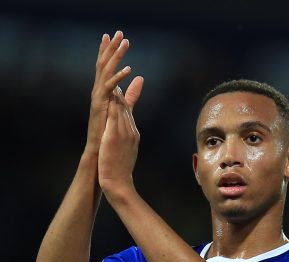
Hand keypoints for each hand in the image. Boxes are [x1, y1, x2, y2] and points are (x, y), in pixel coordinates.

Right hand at [85, 31, 133, 156]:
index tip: (114, 36)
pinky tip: (128, 70)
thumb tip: (140, 79)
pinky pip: (109, 89)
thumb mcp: (124, 108)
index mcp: (103, 92)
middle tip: (118, 32)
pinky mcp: (100, 107)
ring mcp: (98, 99)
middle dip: (111, 48)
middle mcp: (99, 92)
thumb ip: (131, 94)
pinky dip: (118, 79)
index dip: (109, 51)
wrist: (100, 152)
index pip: (106, 67)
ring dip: (115, 57)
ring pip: (106, 72)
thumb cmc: (109, 133)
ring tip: (123, 43)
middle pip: (104, 64)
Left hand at [98, 77, 143, 198]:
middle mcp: (130, 130)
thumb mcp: (125, 153)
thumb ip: (126, 140)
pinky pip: (114, 115)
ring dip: (117, 88)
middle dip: (121, 87)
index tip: (117, 83)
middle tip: (115, 70)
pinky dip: (113, 101)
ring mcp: (123, 133)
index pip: (128, 111)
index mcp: (133, 133)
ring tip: (112, 73)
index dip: (122, 96)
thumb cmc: (120, 171)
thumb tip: (127, 134)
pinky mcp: (114, 136)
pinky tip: (109, 90)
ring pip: (120, 106)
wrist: (119, 184)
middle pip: (125, 105)